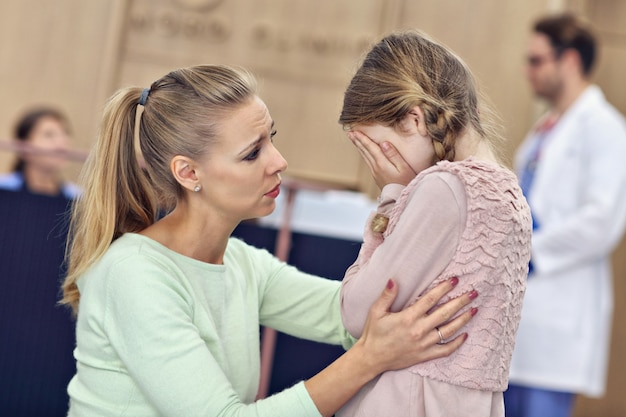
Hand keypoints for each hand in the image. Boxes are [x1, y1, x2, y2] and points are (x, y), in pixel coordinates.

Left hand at [348, 130, 416, 187]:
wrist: (401, 199)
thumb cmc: (406, 182)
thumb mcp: (403, 167)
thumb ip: (394, 154)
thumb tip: (384, 143)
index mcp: (382, 163)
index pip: (370, 147)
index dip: (363, 138)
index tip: (355, 131)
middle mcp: (376, 167)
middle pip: (364, 151)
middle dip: (357, 141)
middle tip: (349, 132)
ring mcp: (375, 172)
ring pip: (364, 156)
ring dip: (358, 147)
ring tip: (353, 139)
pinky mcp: (377, 176)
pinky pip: (367, 161)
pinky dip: (363, 154)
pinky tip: (363, 152)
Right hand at [356, 278, 474, 373]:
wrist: (372, 358)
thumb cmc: (374, 333)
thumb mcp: (376, 311)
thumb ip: (387, 295)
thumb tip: (393, 279)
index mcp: (408, 318)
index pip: (430, 299)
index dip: (443, 288)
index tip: (454, 280)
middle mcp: (419, 330)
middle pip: (445, 313)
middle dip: (460, 302)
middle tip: (473, 293)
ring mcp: (424, 344)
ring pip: (449, 330)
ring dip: (463, 319)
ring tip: (474, 310)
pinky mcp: (425, 355)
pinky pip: (446, 350)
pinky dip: (457, 343)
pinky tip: (465, 335)